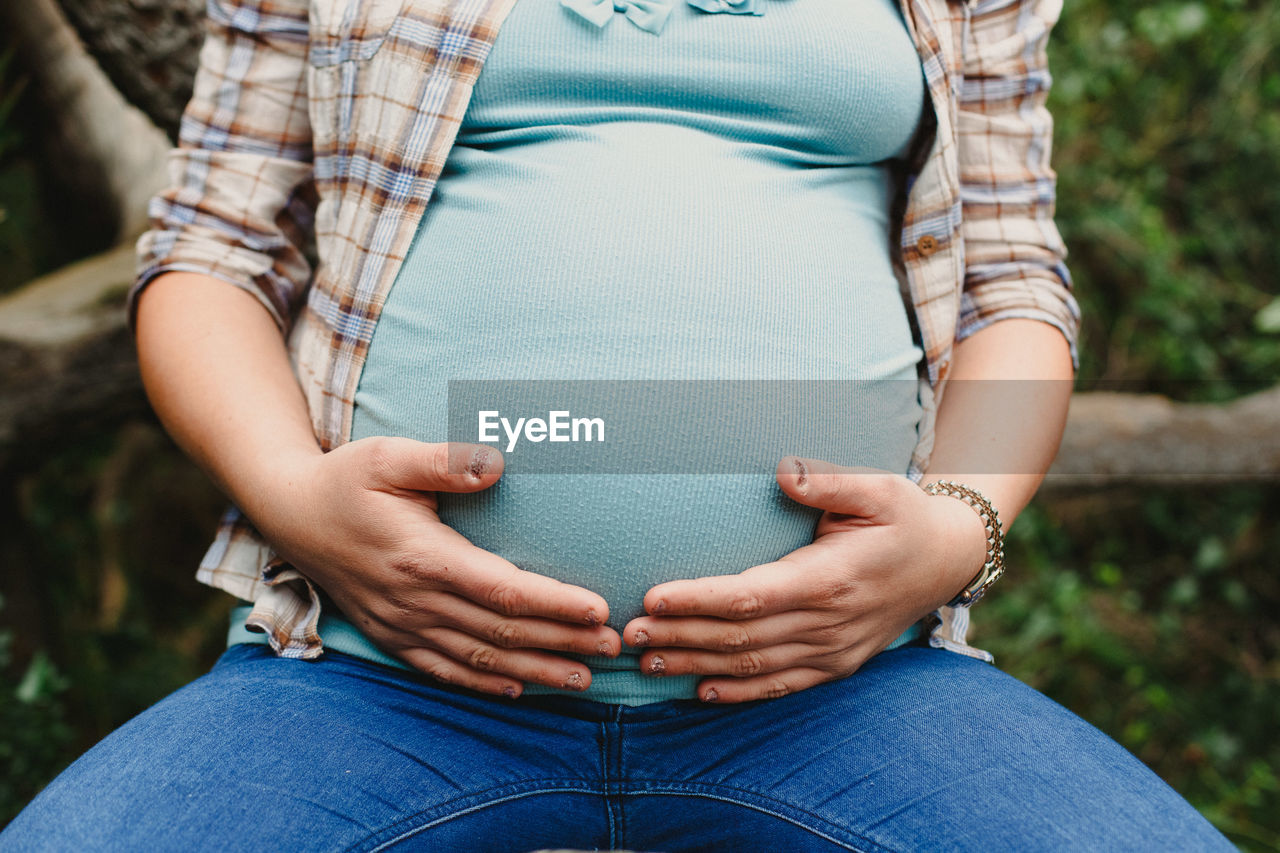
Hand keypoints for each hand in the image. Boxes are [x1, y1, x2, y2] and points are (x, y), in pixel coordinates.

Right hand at [253, 437, 621, 697]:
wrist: (287, 514)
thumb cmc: (346, 478)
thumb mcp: (389, 456)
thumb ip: (443, 460)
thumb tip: (496, 462)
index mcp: (422, 556)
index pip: (504, 589)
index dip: (554, 604)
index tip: (599, 610)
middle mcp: (414, 599)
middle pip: (502, 629)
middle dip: (562, 641)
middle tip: (615, 647)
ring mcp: (401, 624)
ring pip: (479, 657)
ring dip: (535, 669)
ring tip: (585, 677)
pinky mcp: (391, 636)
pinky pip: (443, 669)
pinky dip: (483, 682)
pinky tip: (518, 688)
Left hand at [621, 456, 989, 702]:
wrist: (947, 561)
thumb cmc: (904, 517)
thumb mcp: (878, 487)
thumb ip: (828, 480)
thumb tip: (782, 470)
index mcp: (830, 579)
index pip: (749, 596)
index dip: (698, 600)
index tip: (652, 595)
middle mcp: (828, 624)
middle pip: (740, 637)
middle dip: (681, 635)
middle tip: (628, 632)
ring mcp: (832, 652)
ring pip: (752, 666)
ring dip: (696, 664)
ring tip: (646, 660)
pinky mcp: (835, 666)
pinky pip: (780, 686)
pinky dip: (738, 693)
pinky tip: (698, 691)